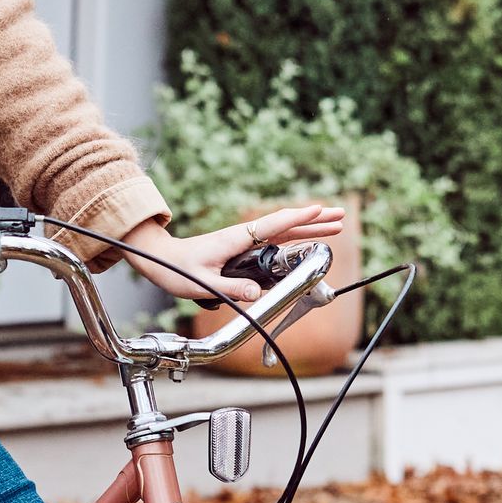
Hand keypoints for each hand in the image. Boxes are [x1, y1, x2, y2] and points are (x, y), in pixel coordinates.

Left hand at [123, 202, 345, 308]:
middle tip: (341, 216)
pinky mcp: (242, 248)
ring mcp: (243, 241)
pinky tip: (306, 239)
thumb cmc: (176, 269)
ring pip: (282, 231)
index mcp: (235, 239)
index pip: (272, 225)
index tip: (319, 209)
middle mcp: (242, 236)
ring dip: (308, 227)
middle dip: (314, 220)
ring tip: (334, 225)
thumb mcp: (201, 284)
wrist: (159, 260)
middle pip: (285, 225)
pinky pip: (274, 241)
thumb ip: (229, 289)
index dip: (297, 218)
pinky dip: (294, 237)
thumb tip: (256, 293)